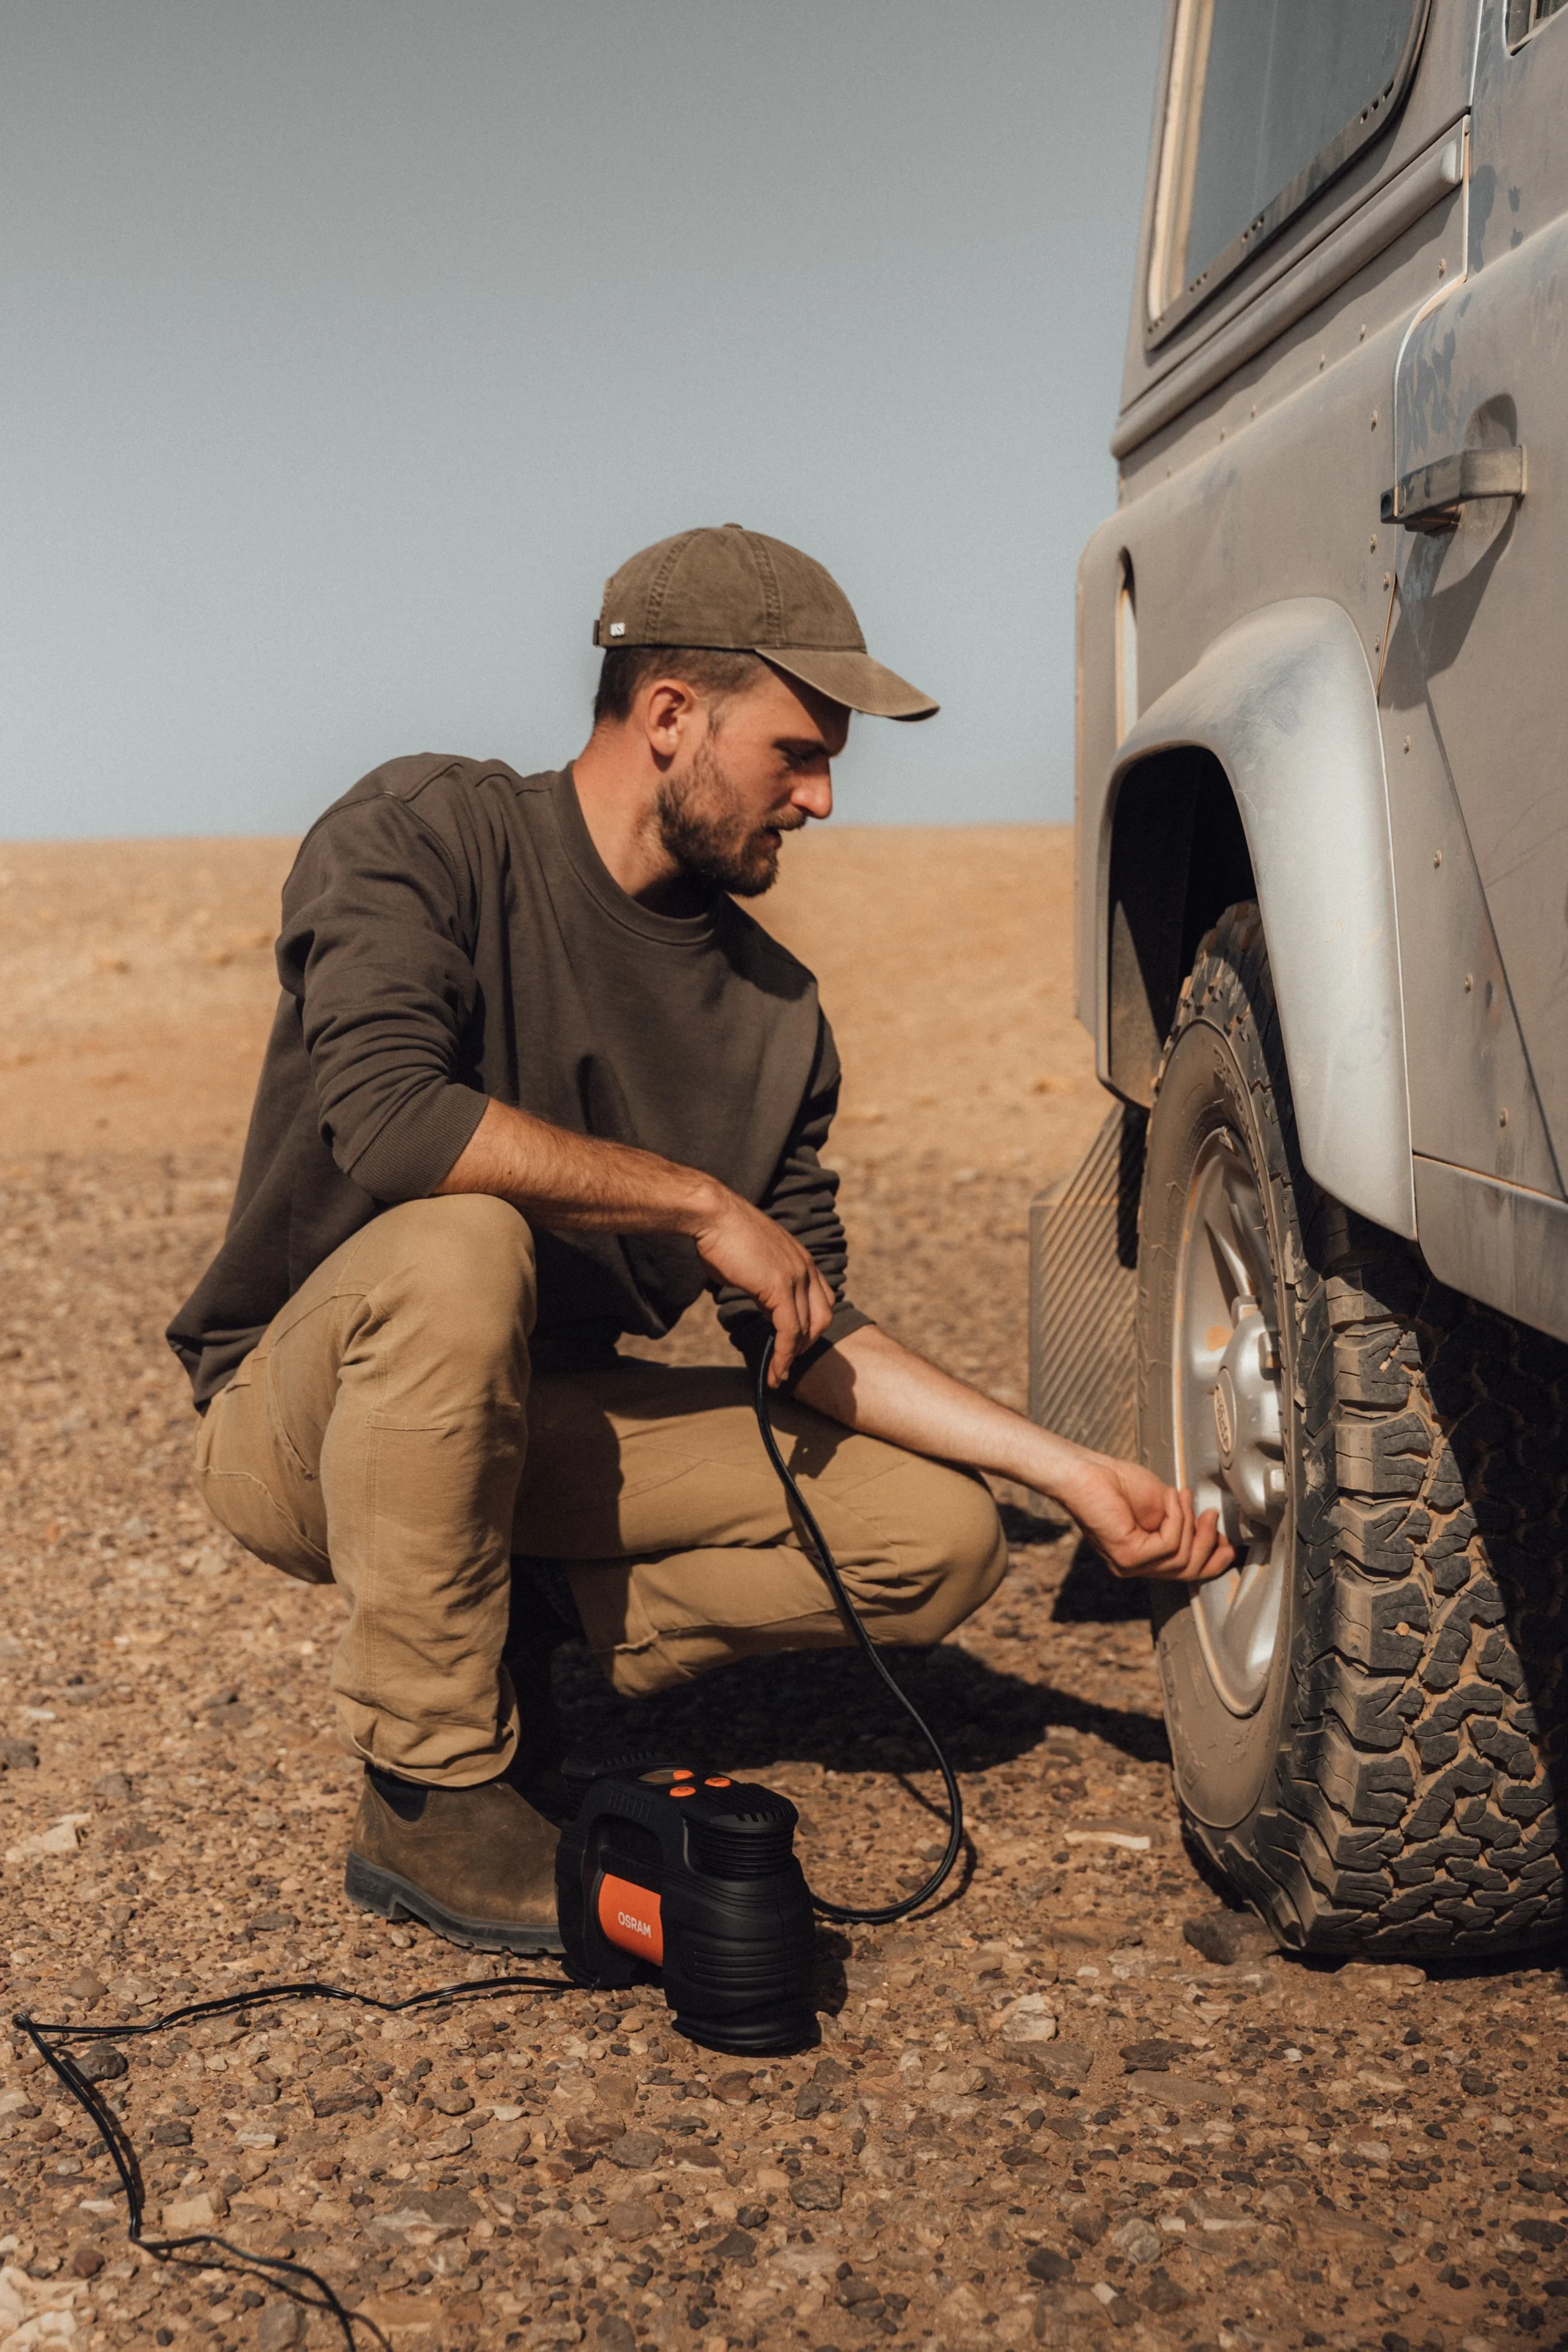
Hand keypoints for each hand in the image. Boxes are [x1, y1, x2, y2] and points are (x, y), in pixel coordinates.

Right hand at [690, 1188, 834, 1384]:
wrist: (713, 1215)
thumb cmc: (723, 1237)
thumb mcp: (753, 1265)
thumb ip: (765, 1286)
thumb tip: (764, 1305)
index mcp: (802, 1260)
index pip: (822, 1301)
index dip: (810, 1327)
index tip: (793, 1344)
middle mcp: (806, 1267)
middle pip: (823, 1318)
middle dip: (806, 1345)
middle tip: (787, 1363)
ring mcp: (796, 1277)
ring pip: (806, 1329)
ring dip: (792, 1358)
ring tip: (778, 1377)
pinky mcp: (780, 1287)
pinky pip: (789, 1331)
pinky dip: (784, 1355)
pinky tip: (774, 1369)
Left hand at [1052, 1450, 1235, 1582]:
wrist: (1087, 1472)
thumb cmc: (1119, 1483)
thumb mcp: (1165, 1505)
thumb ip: (1186, 1523)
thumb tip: (1214, 1530)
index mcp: (1147, 1558)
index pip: (1187, 1574)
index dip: (1213, 1562)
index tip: (1228, 1543)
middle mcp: (1137, 1567)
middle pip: (1189, 1571)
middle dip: (1207, 1543)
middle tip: (1209, 1514)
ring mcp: (1130, 1565)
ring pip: (1181, 1559)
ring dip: (1189, 1524)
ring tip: (1183, 1498)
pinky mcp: (1127, 1557)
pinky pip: (1169, 1545)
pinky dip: (1177, 1519)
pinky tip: (1170, 1499)